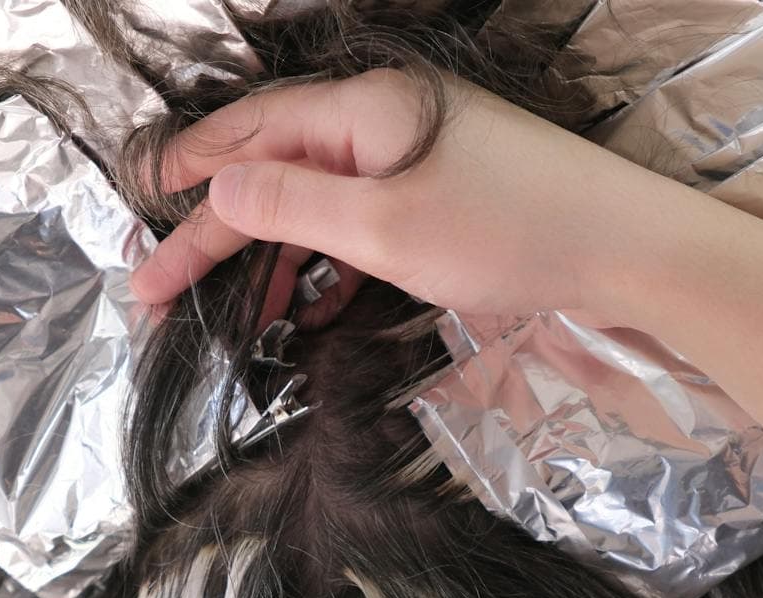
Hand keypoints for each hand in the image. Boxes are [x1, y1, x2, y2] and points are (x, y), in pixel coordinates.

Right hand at [129, 70, 673, 325]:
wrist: (627, 251)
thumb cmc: (509, 230)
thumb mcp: (384, 226)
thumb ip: (293, 205)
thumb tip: (218, 189)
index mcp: (362, 113)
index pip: (248, 136)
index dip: (185, 175)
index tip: (135, 214)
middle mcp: (384, 124)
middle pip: (274, 172)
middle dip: (215, 235)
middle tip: (155, 290)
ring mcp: (418, 160)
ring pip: (318, 205)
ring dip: (271, 260)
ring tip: (229, 318)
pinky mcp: (446, 200)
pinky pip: (362, 227)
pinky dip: (326, 268)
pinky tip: (307, 314)